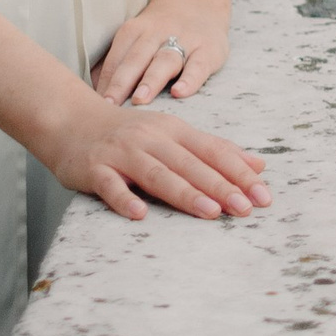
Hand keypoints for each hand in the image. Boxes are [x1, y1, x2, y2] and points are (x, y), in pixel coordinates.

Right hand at [41, 84, 268, 221]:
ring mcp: (122, 153)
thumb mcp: (173, 135)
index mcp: (173, 130)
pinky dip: (125, 199)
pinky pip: (111, 185)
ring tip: (210, 211)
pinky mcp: (95, 168)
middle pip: (190, 163)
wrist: (71, 121)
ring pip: (157, 173)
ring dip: (185, 192)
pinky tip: (140, 214)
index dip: (239, 171)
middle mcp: (151, 138)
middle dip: (220, 185)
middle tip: (246, 208)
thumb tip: (259, 165)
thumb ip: (213, 149)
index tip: (264, 194)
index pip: (212, 151)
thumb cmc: (129, 135)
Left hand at [95, 0, 230, 105]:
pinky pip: (198, 65)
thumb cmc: (159, 32)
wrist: (199, 1)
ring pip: (164, 61)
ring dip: (151, 80)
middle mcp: (157, 33)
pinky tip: (180, 92)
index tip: (95, 106)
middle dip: (122, 82)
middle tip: (110, 105)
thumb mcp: (137, 37)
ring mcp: (185, 40)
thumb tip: (91, 93)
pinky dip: (190, 79)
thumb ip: (117, 63)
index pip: (116, 58)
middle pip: (136, 59)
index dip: (105, 82)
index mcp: (135, 30)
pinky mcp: (208, 49)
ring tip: (140, 100)